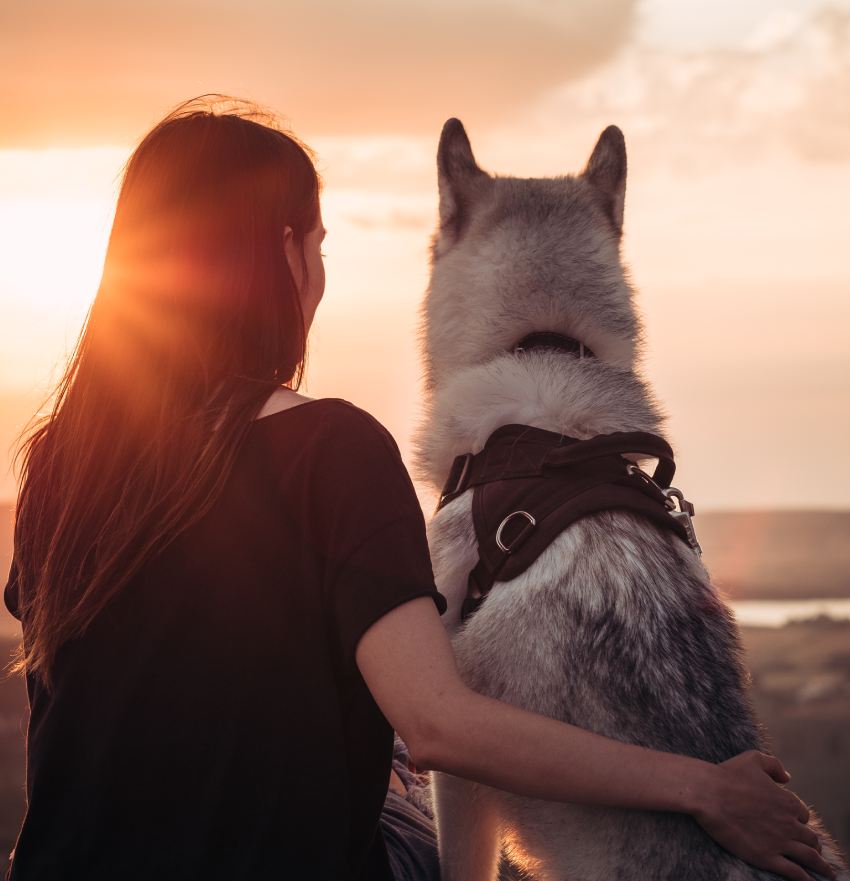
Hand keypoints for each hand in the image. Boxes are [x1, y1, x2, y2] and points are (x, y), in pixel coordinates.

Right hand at [694, 750, 834, 880]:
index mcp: (787, 801)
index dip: (799, 820)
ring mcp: (780, 842)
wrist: (708, 794)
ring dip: (820, 866)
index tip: (795, 824)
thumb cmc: (728, 775)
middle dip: (813, 845)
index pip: (802, 815)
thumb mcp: (753, 759)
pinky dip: (806, 879)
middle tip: (814, 851)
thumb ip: (774, 765)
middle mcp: (789, 823)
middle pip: (810, 838)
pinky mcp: (767, 857)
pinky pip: (795, 873)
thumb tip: (788, 777)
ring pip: (809, 857)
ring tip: (825, 873)